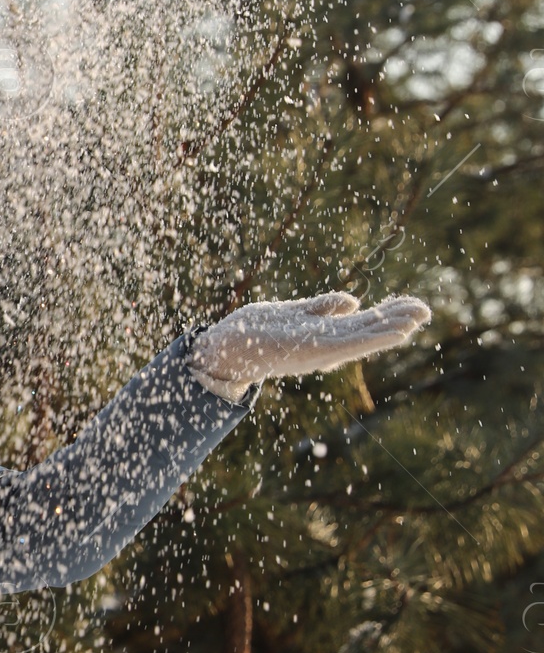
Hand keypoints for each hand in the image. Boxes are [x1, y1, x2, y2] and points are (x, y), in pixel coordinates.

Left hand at [191, 290, 430, 397]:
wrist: (225, 348)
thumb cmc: (255, 331)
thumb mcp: (294, 314)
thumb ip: (322, 308)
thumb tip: (353, 302)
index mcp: (323, 335)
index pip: (362, 323)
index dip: (387, 315)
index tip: (412, 305)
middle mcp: (326, 345)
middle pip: (368, 330)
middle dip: (397, 320)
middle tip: (426, 309)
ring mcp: (320, 349)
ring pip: (365, 337)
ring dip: (391, 328)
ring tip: (418, 317)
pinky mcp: (312, 350)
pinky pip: (349, 342)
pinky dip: (372, 337)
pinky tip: (390, 331)